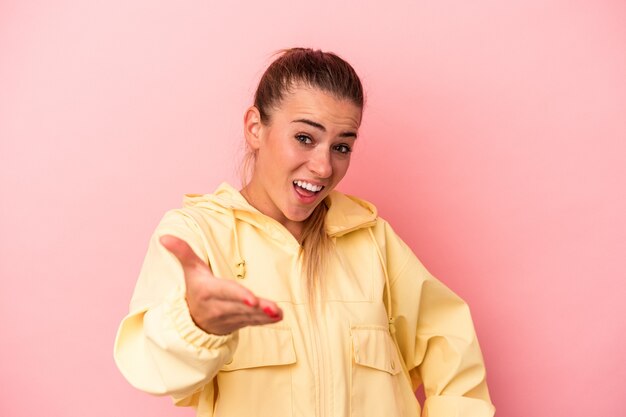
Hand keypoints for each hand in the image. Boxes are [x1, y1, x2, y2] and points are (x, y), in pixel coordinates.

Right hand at [159, 235, 282, 334]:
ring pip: (249, 316)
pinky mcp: (240, 323)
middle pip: (241, 307)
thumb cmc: (196, 289)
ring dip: (265, 315)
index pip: (226, 292)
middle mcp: (220, 307)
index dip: (239, 296)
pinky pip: (254, 322)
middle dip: (257, 308)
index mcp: (209, 291)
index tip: (253, 299)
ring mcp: (231, 317)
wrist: (194, 320)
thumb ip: (182, 252)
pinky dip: (266, 321)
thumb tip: (165, 236)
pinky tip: (278, 316)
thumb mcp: (190, 270)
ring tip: (278, 312)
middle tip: (273, 308)